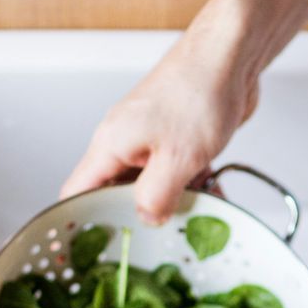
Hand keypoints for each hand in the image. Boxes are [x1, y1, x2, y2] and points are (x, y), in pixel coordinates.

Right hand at [61, 29, 259, 224]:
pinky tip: (214, 195)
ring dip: (173, 201)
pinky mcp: (177, 137)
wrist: (231, 54)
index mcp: (110, 145)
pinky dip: (193, 185)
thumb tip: (146, 219)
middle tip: (157, 239)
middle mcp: (124, 141)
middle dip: (137, 217)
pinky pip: (176, 171)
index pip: (77, 193)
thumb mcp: (177, 158)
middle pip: (116, 193)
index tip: (84, 253)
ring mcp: (150, 138)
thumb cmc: (198, 92)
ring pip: (151, 184)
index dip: (76, 223)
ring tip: (194, 217)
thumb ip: (156, 197)